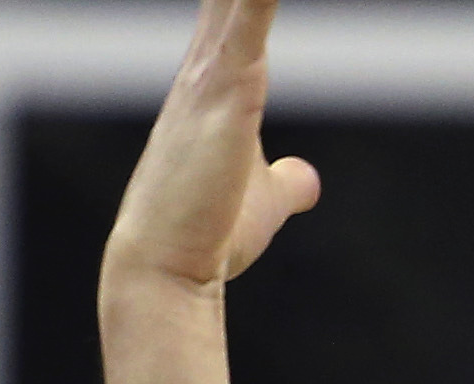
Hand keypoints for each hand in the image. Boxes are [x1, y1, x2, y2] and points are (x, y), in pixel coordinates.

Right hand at [103, 0, 320, 296]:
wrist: (167, 266)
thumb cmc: (206, 233)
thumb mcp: (260, 200)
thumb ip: (282, 181)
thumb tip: (305, 179)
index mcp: (217, 75)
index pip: (242, 0)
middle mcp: (208, 60)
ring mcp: (213, 69)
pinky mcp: (229, 87)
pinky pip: (252, 10)